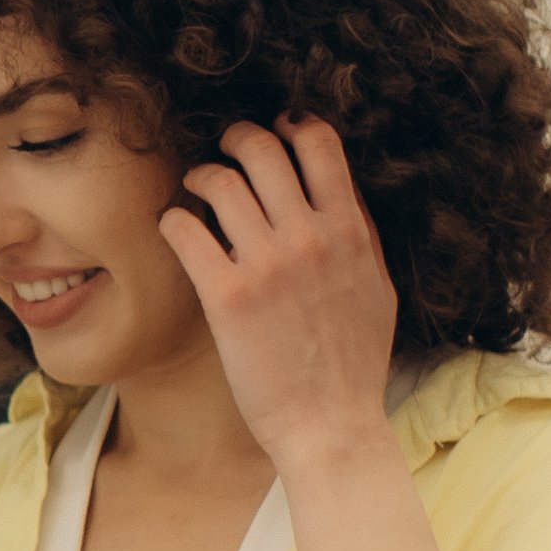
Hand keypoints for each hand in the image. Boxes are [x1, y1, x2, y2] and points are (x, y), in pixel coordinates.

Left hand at [160, 113, 398, 473]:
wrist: (330, 425)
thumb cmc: (354, 362)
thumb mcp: (377, 287)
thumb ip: (358, 233)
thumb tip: (339, 187)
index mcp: (349, 231)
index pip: (320, 142)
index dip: (290, 124)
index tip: (275, 130)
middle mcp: (309, 238)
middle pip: (262, 148)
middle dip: (234, 139)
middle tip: (222, 153)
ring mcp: (266, 265)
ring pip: (218, 181)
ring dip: (199, 176)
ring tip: (194, 190)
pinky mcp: (226, 297)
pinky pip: (185, 230)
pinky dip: (172, 220)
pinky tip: (174, 229)